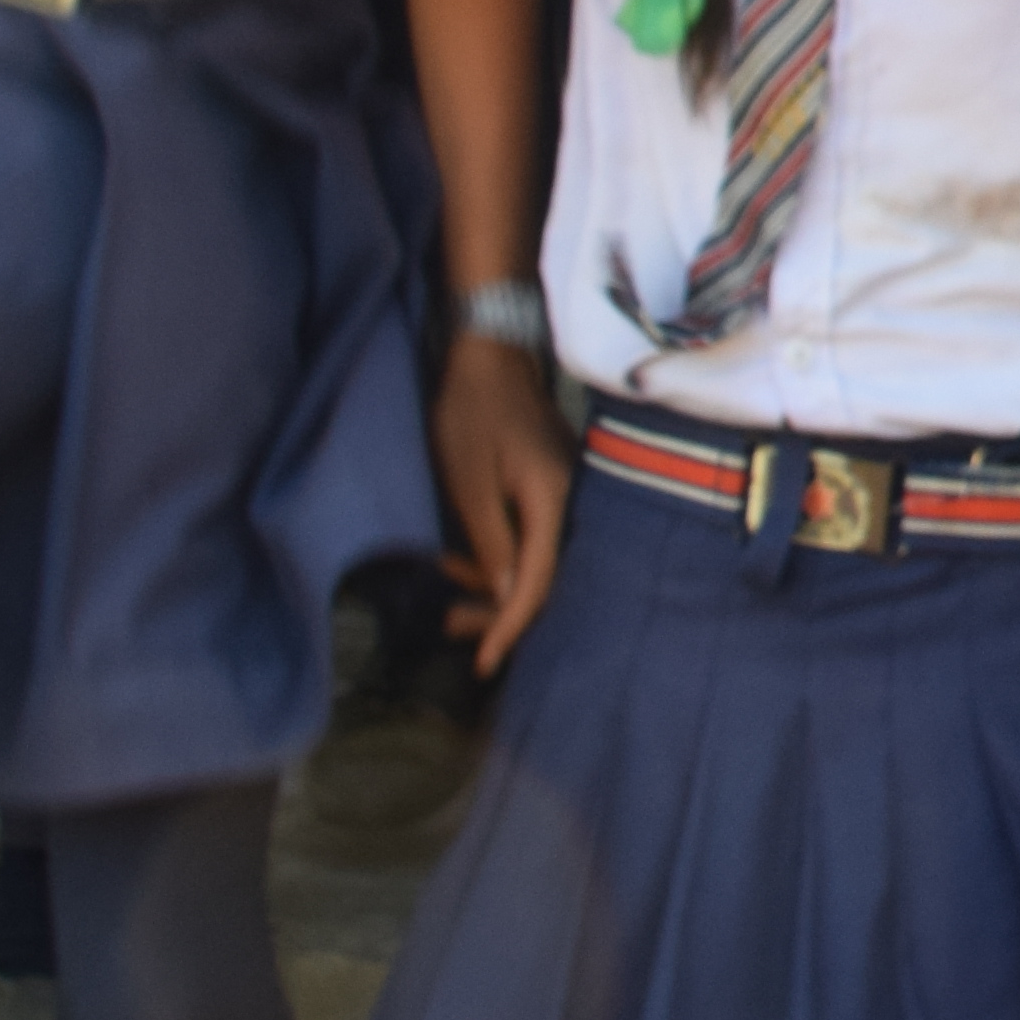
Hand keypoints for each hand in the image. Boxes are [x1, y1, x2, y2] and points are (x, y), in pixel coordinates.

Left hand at [431, 336, 574, 671]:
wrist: (491, 357)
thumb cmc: (473, 414)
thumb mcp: (469, 481)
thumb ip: (491, 540)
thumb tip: (506, 594)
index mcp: (553, 501)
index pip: (537, 581)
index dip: (510, 626)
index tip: (483, 662)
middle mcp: (570, 502)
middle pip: (545, 577)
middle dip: (499, 613)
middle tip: (452, 628)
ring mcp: (563, 495)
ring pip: (538, 561)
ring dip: (495, 587)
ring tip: (449, 604)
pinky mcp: (549, 489)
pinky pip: (533, 540)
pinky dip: (500, 560)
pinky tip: (464, 565)